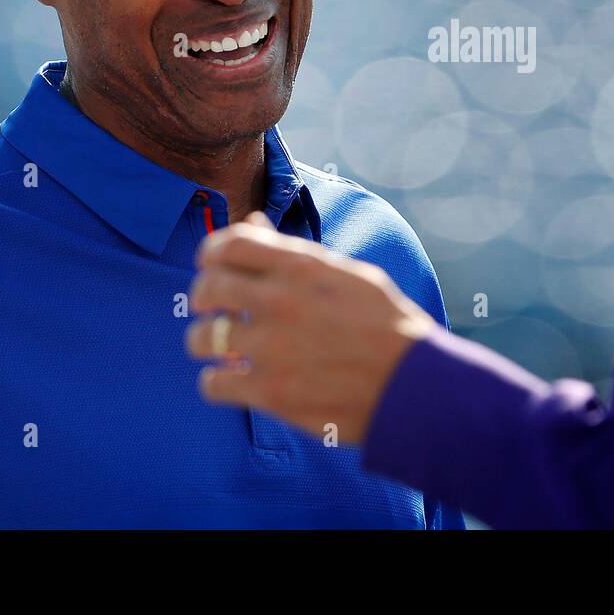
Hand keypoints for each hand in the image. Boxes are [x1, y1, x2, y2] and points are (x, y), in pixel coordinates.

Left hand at [184, 212, 436, 445]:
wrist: (413, 384)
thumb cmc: (384, 324)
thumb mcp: (347, 274)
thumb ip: (294, 252)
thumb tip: (253, 222)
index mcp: (302, 266)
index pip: (229, 244)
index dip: (211, 253)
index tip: (212, 266)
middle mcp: (280, 301)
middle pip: (207, 287)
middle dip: (202, 297)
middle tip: (211, 309)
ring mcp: (272, 348)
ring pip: (200, 337)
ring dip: (206, 342)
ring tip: (224, 348)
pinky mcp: (270, 392)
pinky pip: (212, 383)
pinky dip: (218, 383)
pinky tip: (236, 380)